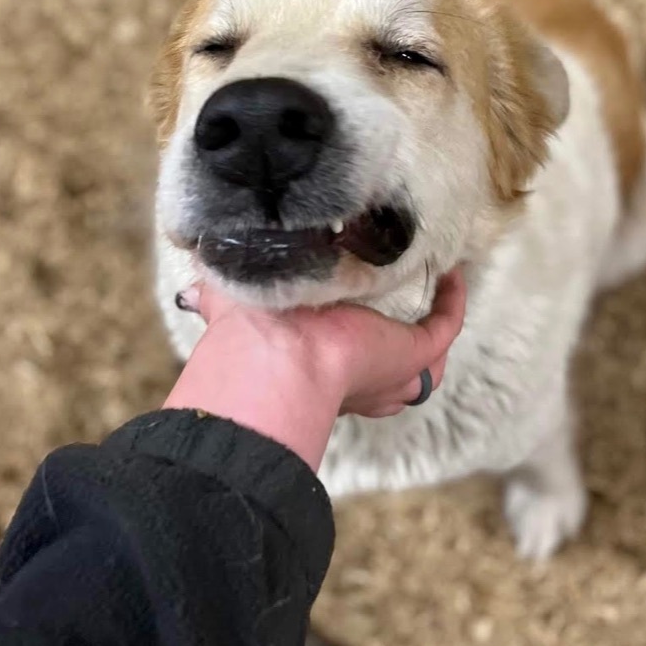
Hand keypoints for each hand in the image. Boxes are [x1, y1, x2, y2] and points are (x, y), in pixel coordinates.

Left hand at [182, 269, 466, 417]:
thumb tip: (194, 289)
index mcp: (315, 368)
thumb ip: (219, 293)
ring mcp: (391, 367)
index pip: (342, 363)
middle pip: (392, 369)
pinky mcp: (415, 353)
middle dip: (398, 340)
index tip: (347, 302)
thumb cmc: (249, 334)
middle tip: (403, 288)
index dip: (348, 339)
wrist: (277, 359)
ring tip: (435, 276)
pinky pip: (445, 327)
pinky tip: (450, 271)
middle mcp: (356, 375)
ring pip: (425, 354)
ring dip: (431, 319)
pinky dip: (451, 301)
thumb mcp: (233, 304)